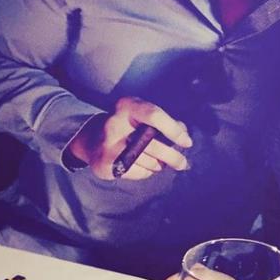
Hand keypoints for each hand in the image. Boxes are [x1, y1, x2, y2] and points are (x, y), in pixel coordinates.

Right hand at [68, 97, 191, 179]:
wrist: (92, 141)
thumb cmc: (127, 125)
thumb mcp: (142, 114)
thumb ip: (163, 121)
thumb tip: (183, 133)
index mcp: (127, 106)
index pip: (154, 116)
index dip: (174, 130)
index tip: (187, 142)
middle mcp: (115, 124)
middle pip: (151, 144)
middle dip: (171, 156)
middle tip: (182, 163)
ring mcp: (108, 146)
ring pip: (146, 161)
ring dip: (159, 164)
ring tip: (162, 163)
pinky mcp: (105, 165)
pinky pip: (137, 172)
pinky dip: (147, 171)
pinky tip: (146, 166)